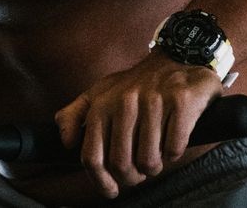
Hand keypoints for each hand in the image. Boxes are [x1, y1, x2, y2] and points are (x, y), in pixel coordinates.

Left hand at [54, 52, 222, 198]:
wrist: (178, 56)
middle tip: (141, 171)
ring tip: (158, 154)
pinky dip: (175, 151)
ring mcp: (153, 101)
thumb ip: (74, 114)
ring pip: (149, 161)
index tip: (111, 190)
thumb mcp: (99, 93)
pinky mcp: (181, 101)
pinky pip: (174, 147)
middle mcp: (124, 102)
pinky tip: (173, 140)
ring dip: (155, 165)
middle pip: (121, 164)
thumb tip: (65, 141)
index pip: (92, 157)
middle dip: (133, 177)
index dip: (100, 182)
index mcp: (100, 105)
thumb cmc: (136, 83)